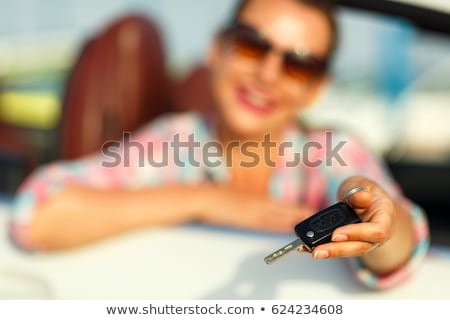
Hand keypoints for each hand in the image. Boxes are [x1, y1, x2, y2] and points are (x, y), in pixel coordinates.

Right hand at [196, 184, 314, 232]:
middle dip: (306, 217)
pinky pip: (269, 223)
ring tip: (316, 227)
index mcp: (262, 199)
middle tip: (324, 221)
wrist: (205, 197)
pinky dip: (282, 226)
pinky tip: (292, 228)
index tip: (317, 215)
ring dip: (298, 222)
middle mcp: (263, 203)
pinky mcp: (248, 217)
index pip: (288, 206)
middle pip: (290, 211)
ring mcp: (256, 210)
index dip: (303, 211)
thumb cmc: (221, 198)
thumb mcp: (241, 198)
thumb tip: (267, 211)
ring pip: (283, 217)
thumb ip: (256, 204)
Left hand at [309, 175, 395, 259]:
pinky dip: (326, 248)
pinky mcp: (352, 244)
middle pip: (361, 247)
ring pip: (350, 251)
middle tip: (318, 250)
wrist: (364, 199)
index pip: (377, 231)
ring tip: (314, 252)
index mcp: (385, 217)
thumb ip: (359, 191)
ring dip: (331, 252)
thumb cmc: (364, 191)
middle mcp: (378, 234)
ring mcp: (365, 241)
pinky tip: (310, 248)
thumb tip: (361, 198)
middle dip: (338, 249)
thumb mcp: (362, 184)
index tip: (336, 234)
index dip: (357, 234)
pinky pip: (341, 247)